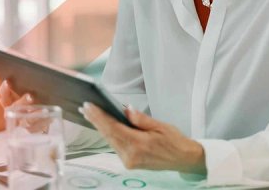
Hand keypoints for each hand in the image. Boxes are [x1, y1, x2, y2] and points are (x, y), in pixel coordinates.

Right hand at [0, 80, 51, 132]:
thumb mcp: (31, 87)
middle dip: (22, 101)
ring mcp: (22, 122)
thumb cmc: (36, 96)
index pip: (4, 95)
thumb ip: (29, 81)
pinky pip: (36, 128)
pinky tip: (50, 118)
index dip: (4, 89)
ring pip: (25, 120)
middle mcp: (13, 112)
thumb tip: (38, 67)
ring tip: (44, 110)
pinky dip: (43, 123)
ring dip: (34, 115)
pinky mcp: (31, 129)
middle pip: (14, 108)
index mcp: (10, 101)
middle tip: (30, 96)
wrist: (42, 114)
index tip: (8, 82)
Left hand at [80, 102, 205, 173]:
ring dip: (100, 127)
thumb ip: (141, 119)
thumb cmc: (175, 141)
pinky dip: (108, 135)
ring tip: (90, 114)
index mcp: (139, 145)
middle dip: (96, 120)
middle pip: (108, 135)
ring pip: (110, 141)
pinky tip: (103, 126)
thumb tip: (125, 109)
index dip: (99, 116)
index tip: (89, 106)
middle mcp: (131, 156)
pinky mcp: (129, 163)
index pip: (114, 128)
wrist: (184, 159)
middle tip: (85, 107)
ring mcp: (129, 161)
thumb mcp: (161, 126)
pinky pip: (115, 146)